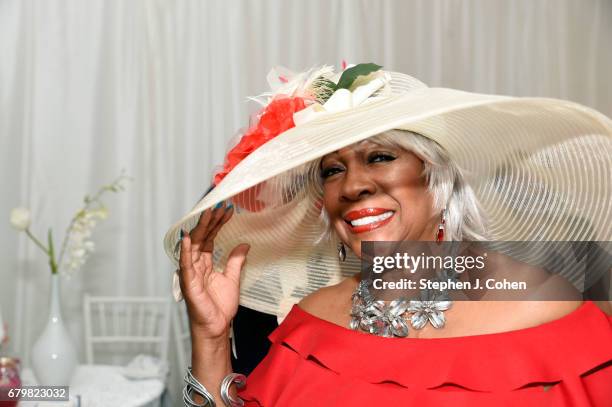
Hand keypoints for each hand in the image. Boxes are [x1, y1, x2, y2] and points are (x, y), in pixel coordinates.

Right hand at [178, 202, 249, 339]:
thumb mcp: (232, 278)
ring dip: (201, 228)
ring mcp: (191, 272)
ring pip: (194, 245)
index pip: (210, 237)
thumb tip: (244, 245)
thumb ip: (236, 261)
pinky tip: (187, 237)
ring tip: (209, 212)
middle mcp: (196, 264)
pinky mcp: (188, 282)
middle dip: (211, 220)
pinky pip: (186, 263)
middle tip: (220, 205)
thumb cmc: (220, 306)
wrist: (216, 327)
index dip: (218, 223)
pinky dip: (185, 250)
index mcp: (205, 263)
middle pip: (202, 237)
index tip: (228, 209)